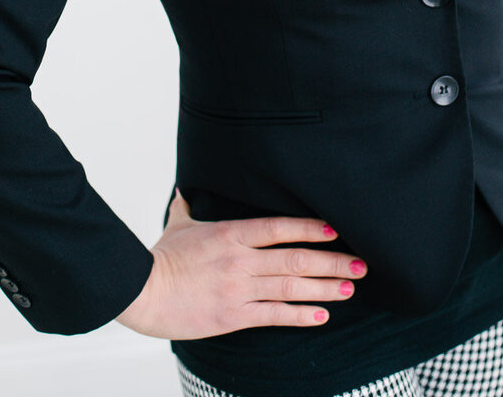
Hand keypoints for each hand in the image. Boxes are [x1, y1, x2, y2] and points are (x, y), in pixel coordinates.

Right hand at [115, 189, 367, 338]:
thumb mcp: (180, 223)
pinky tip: (320, 316)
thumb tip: (185, 186)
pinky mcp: (233, 316)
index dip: (310, 227)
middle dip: (331, 262)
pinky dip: (299, 315)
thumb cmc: (161, 256)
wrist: (143, 293)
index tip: (336, 230)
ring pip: (290, 288)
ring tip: (349, 289)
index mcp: (231, 233)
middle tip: (360, 264)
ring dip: (323, 289)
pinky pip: (273, 316)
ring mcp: (238, 289)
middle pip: (294, 259)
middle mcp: (240, 260)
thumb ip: (189, 205)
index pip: (279, 227)